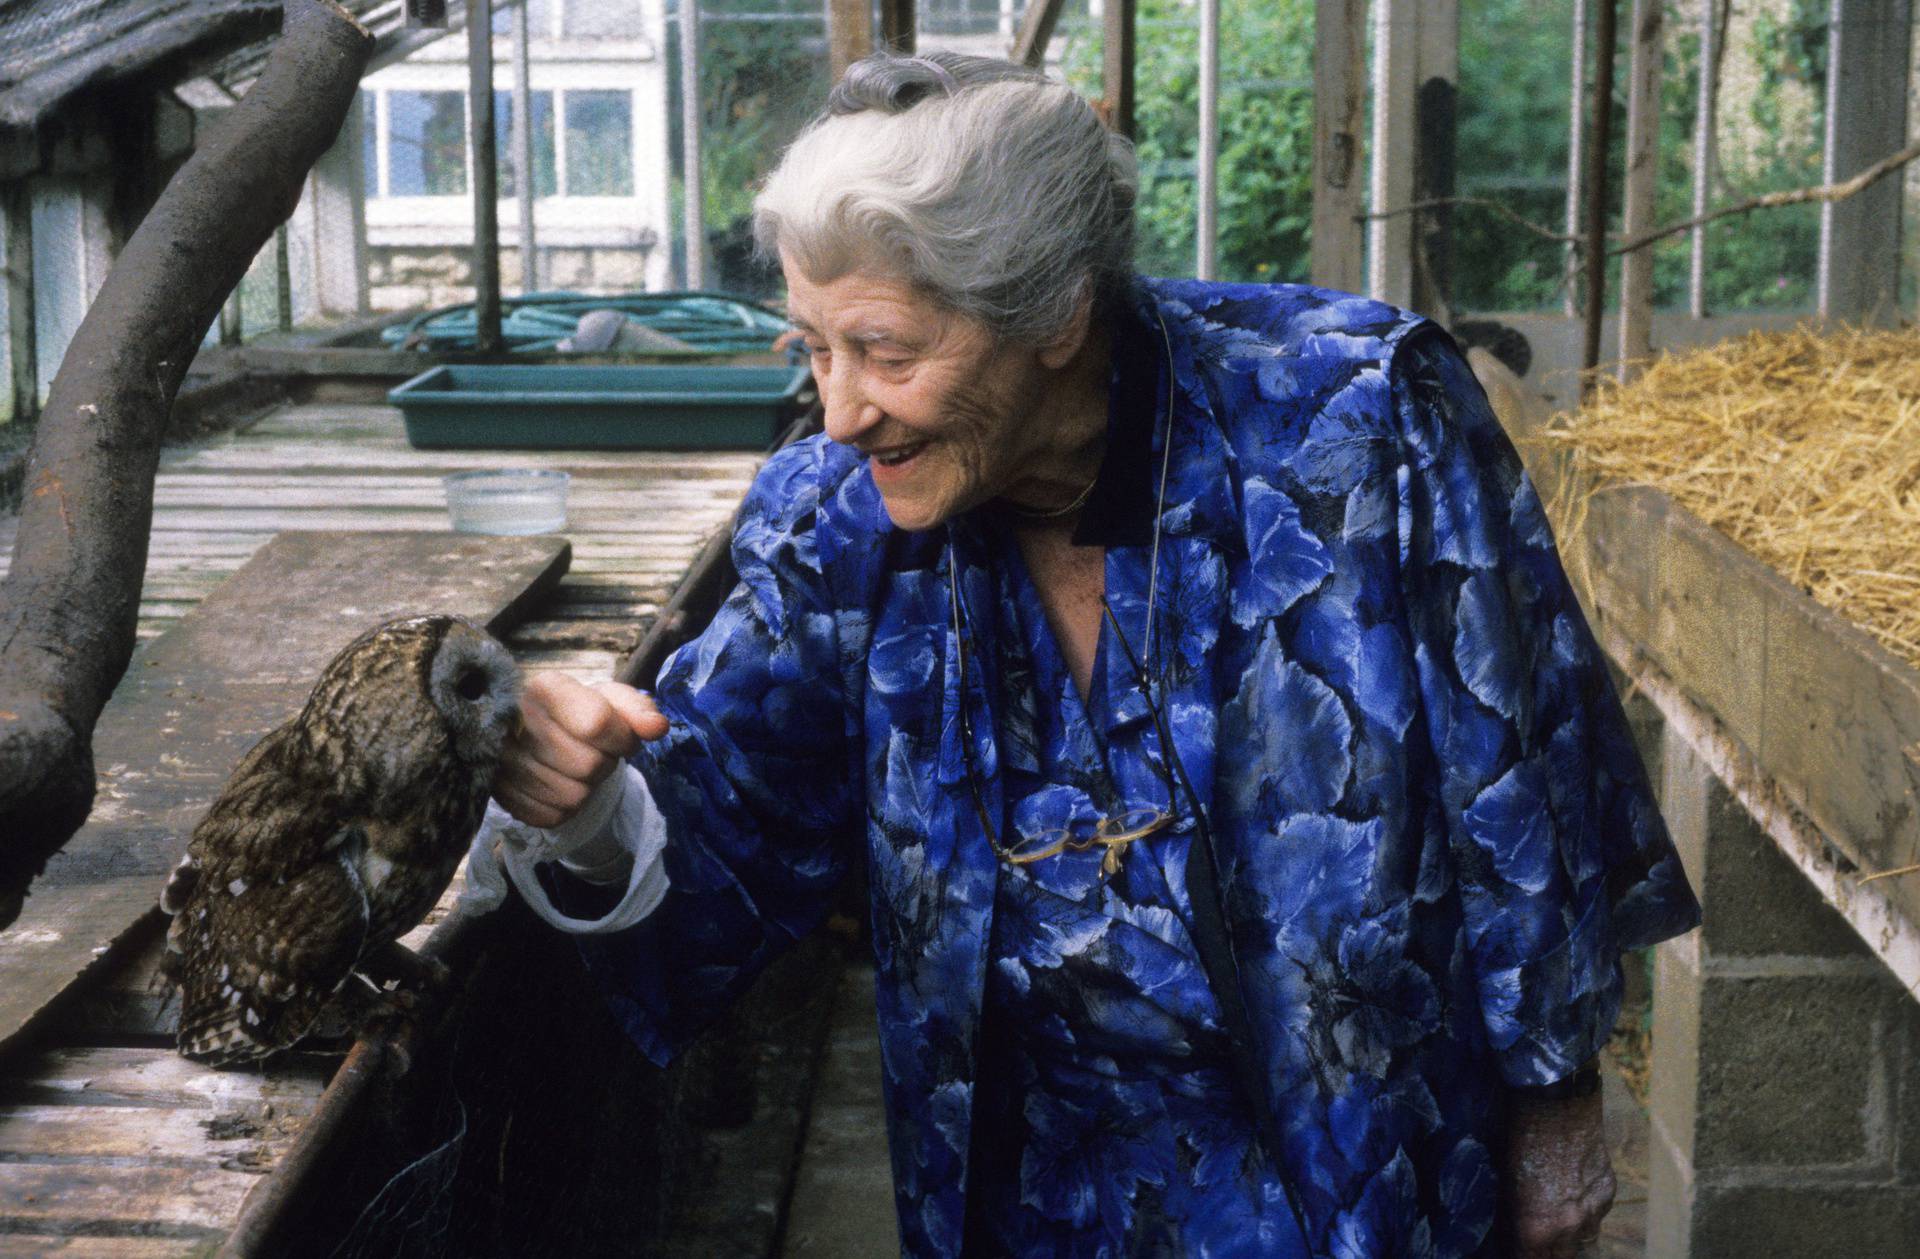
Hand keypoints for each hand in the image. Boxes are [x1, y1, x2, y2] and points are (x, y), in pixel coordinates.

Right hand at [493, 674, 667, 828]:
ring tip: (575, 768)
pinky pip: (552, 816)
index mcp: (545, 687)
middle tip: (595, 752)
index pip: (596, 723)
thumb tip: (656, 727)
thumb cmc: (583, 713)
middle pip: (588, 765)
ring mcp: (501, 760)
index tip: (624, 738)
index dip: (622, 739)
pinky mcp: (499, 795)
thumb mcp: (613, 701)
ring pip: (572, 796)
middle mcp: (515, 720)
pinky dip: (566, 808)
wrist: (542, 734)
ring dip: (586, 788)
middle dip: (604, 764)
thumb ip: (639, 709)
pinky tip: (559, 784)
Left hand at [1502, 1086, 1614, 1257]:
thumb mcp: (1507, 1184)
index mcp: (1536, 1228)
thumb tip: (1514, 1233)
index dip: (1521, 1254)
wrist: (1557, 1103)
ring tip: (1558, 1225)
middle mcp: (1568, 1228)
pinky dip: (1586, 1212)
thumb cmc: (1520, 1138)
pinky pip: (1597, 1215)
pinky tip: (1574, 1197)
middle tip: (1537, 1242)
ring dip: (1570, 1238)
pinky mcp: (1608, 1193)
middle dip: (1548, 1253)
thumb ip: (1514, 1216)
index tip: (1518, 1248)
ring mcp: (1593, 1212)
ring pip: (1584, 1240)